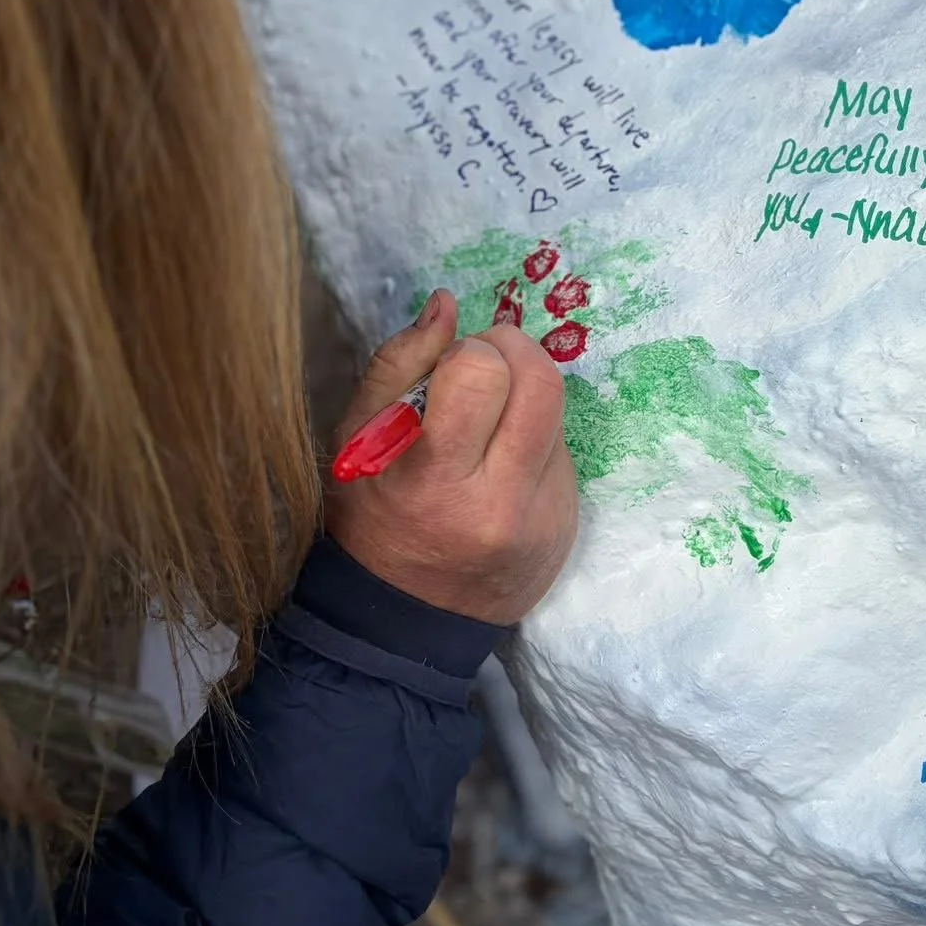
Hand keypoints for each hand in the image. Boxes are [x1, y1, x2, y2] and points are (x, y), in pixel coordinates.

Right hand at [325, 290, 578, 624]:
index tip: (449, 372)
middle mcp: (500, 502)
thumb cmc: (371, 519)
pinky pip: (563, 451)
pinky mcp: (568, 524)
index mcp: (436, 479)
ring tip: (488, 422)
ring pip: (560, 410)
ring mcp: (544, 517)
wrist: (407, 622)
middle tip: (484, 369)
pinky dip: (534, 440)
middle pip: (543, 381)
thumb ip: (399, 364)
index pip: (483, 373)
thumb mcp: (356, 441)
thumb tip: (447, 304)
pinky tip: (501, 465)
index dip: (468, 354)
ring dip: (526, 396)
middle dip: (513, 353)